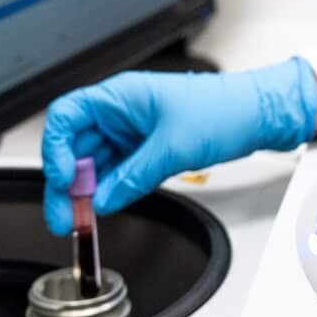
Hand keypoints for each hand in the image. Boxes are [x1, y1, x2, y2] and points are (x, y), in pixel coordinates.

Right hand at [41, 58, 316, 234]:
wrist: (260, 114)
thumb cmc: (224, 110)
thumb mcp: (174, 148)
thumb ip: (133, 177)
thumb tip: (103, 200)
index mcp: (120, 96)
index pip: (66, 116)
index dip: (56, 149)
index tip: (63, 179)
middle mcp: (121, 111)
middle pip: (76, 146)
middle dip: (67, 182)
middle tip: (64, 215)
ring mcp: (133, 130)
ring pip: (95, 162)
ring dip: (85, 191)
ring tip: (79, 220)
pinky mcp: (147, 147)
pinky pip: (117, 170)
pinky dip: (108, 189)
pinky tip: (104, 207)